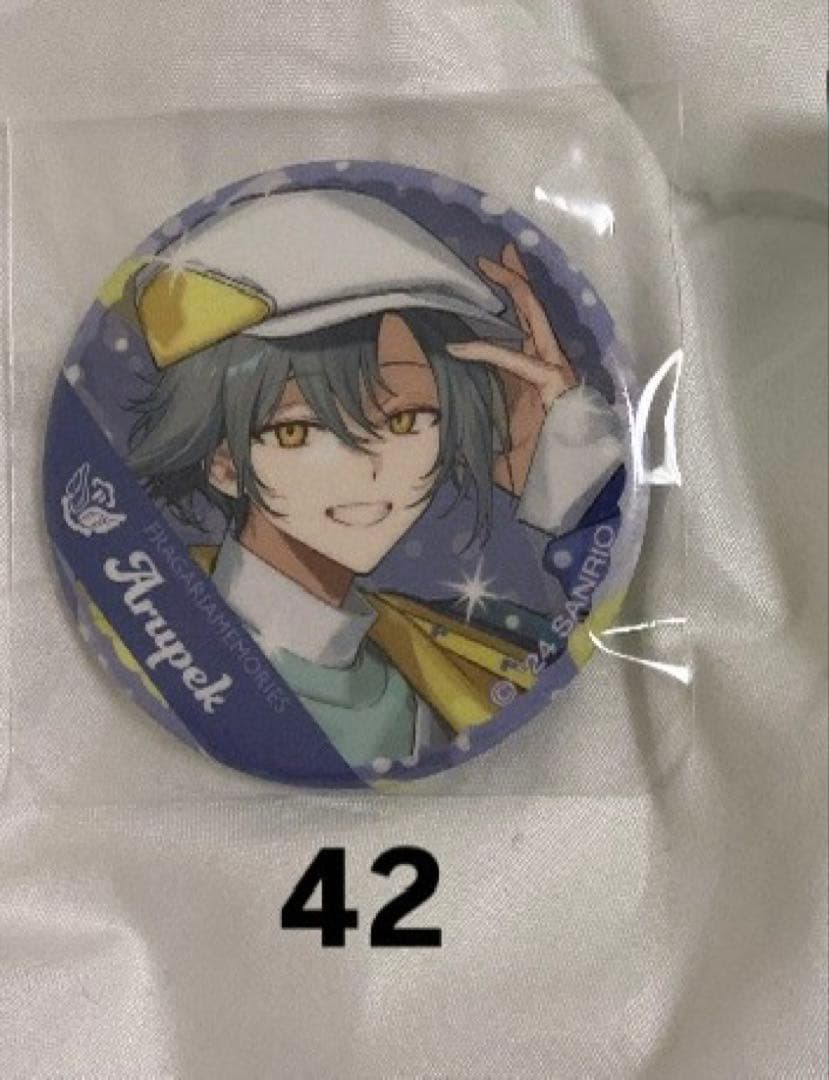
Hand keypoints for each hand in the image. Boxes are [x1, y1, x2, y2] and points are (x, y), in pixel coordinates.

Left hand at [447, 243, 577, 494]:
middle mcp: (548, 363)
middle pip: (531, 310)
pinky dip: (486, 353)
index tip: (487, 275)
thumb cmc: (532, 463)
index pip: (523, 324)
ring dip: (511, 290)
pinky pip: (516, 362)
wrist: (563, 485)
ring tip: (489, 268)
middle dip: (512, 279)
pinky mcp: (554, 385)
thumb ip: (473, 414)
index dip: (509, 297)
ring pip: (533, 319)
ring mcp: (555, 370)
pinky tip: (458, 348)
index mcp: (535, 371)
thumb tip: (434, 410)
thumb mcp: (493, 430)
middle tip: (490, 256)